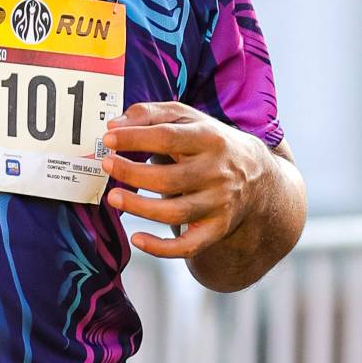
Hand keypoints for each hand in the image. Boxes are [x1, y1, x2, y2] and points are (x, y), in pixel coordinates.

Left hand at [101, 101, 269, 258]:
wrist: (255, 173)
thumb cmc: (208, 141)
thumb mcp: (185, 118)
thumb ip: (149, 114)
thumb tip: (114, 126)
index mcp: (209, 139)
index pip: (168, 137)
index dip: (135, 139)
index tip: (108, 139)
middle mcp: (217, 172)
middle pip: (169, 178)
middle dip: (132, 173)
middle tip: (106, 165)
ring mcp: (219, 203)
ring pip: (175, 213)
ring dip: (139, 208)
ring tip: (113, 197)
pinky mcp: (217, 228)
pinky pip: (188, 246)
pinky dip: (160, 248)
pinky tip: (137, 238)